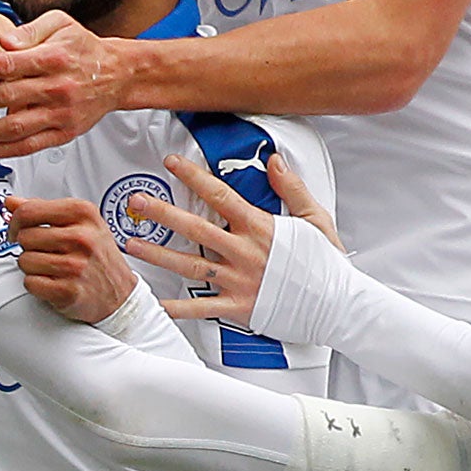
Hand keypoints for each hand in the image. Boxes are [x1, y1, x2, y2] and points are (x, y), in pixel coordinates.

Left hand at [0, 11, 126, 156]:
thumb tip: (1, 40)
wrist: (118, 74)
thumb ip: (28, 30)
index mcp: (51, 57)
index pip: (3, 64)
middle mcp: (56, 87)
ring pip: (14, 127)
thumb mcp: (59, 23)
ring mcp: (60, 113)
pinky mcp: (64, 133)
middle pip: (4, 98)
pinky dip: (2, 151)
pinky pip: (29, 147)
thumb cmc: (83, 48)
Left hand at [4, 196, 138, 323]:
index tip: (15, 229)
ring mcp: (76, 265)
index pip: (29, 211)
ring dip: (32, 267)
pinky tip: (52, 281)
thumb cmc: (98, 255)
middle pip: (24, 237)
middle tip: (43, 251)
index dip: (15, 221)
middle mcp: (81, 237)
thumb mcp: (79, 222)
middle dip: (28, 246)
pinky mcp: (69, 291)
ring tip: (50, 267)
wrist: (120, 293)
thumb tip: (11, 202)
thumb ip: (43, 209)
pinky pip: (30, 283)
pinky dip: (36, 284)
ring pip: (24, 261)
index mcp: (83, 213)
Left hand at [121, 151, 336, 325]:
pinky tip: (154, 303)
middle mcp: (244, 252)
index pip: (219, 194)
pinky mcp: (239, 307)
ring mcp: (239, 281)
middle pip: (195, 228)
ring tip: (132, 244)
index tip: (170, 162)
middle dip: (162, 213)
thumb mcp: (315, 218)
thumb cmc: (327, 262)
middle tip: (135, 202)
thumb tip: (273, 160)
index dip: (192, 176)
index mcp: (260, 227)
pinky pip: (201, 309)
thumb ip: (291, 188)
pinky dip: (176, 309)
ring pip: (190, 265)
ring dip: (158, 255)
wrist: (338, 305)